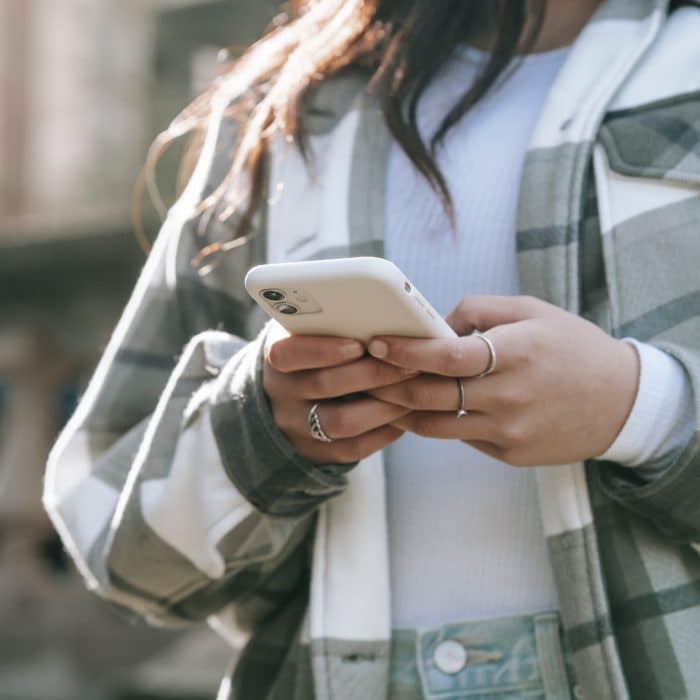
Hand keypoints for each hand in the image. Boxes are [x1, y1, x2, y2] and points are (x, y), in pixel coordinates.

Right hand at [263, 322, 412, 463]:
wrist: (284, 399)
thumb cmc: (312, 351)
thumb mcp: (306, 332)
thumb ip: (330, 323)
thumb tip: (379, 314)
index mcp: (276, 355)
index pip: (289, 353)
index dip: (325, 349)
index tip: (361, 344)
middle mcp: (280, 393)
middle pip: (324, 386)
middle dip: (372, 374)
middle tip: (409, 365)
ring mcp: (295, 427)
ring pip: (342, 422)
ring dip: (383, 407)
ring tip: (412, 393)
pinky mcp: (314, 453)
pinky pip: (353, 448)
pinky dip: (383, 433)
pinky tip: (404, 417)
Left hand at [367, 295, 639, 466]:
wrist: (622, 401)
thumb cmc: (573, 347)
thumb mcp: (532, 311)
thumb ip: (478, 310)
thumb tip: (434, 325)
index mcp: (515, 353)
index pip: (446, 356)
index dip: (405, 351)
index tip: (377, 343)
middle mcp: (509, 396)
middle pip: (429, 395)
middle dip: (388, 384)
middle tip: (365, 373)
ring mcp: (509, 431)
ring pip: (435, 426)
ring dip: (403, 410)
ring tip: (384, 394)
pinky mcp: (510, 454)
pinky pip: (461, 439)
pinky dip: (439, 423)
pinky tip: (426, 409)